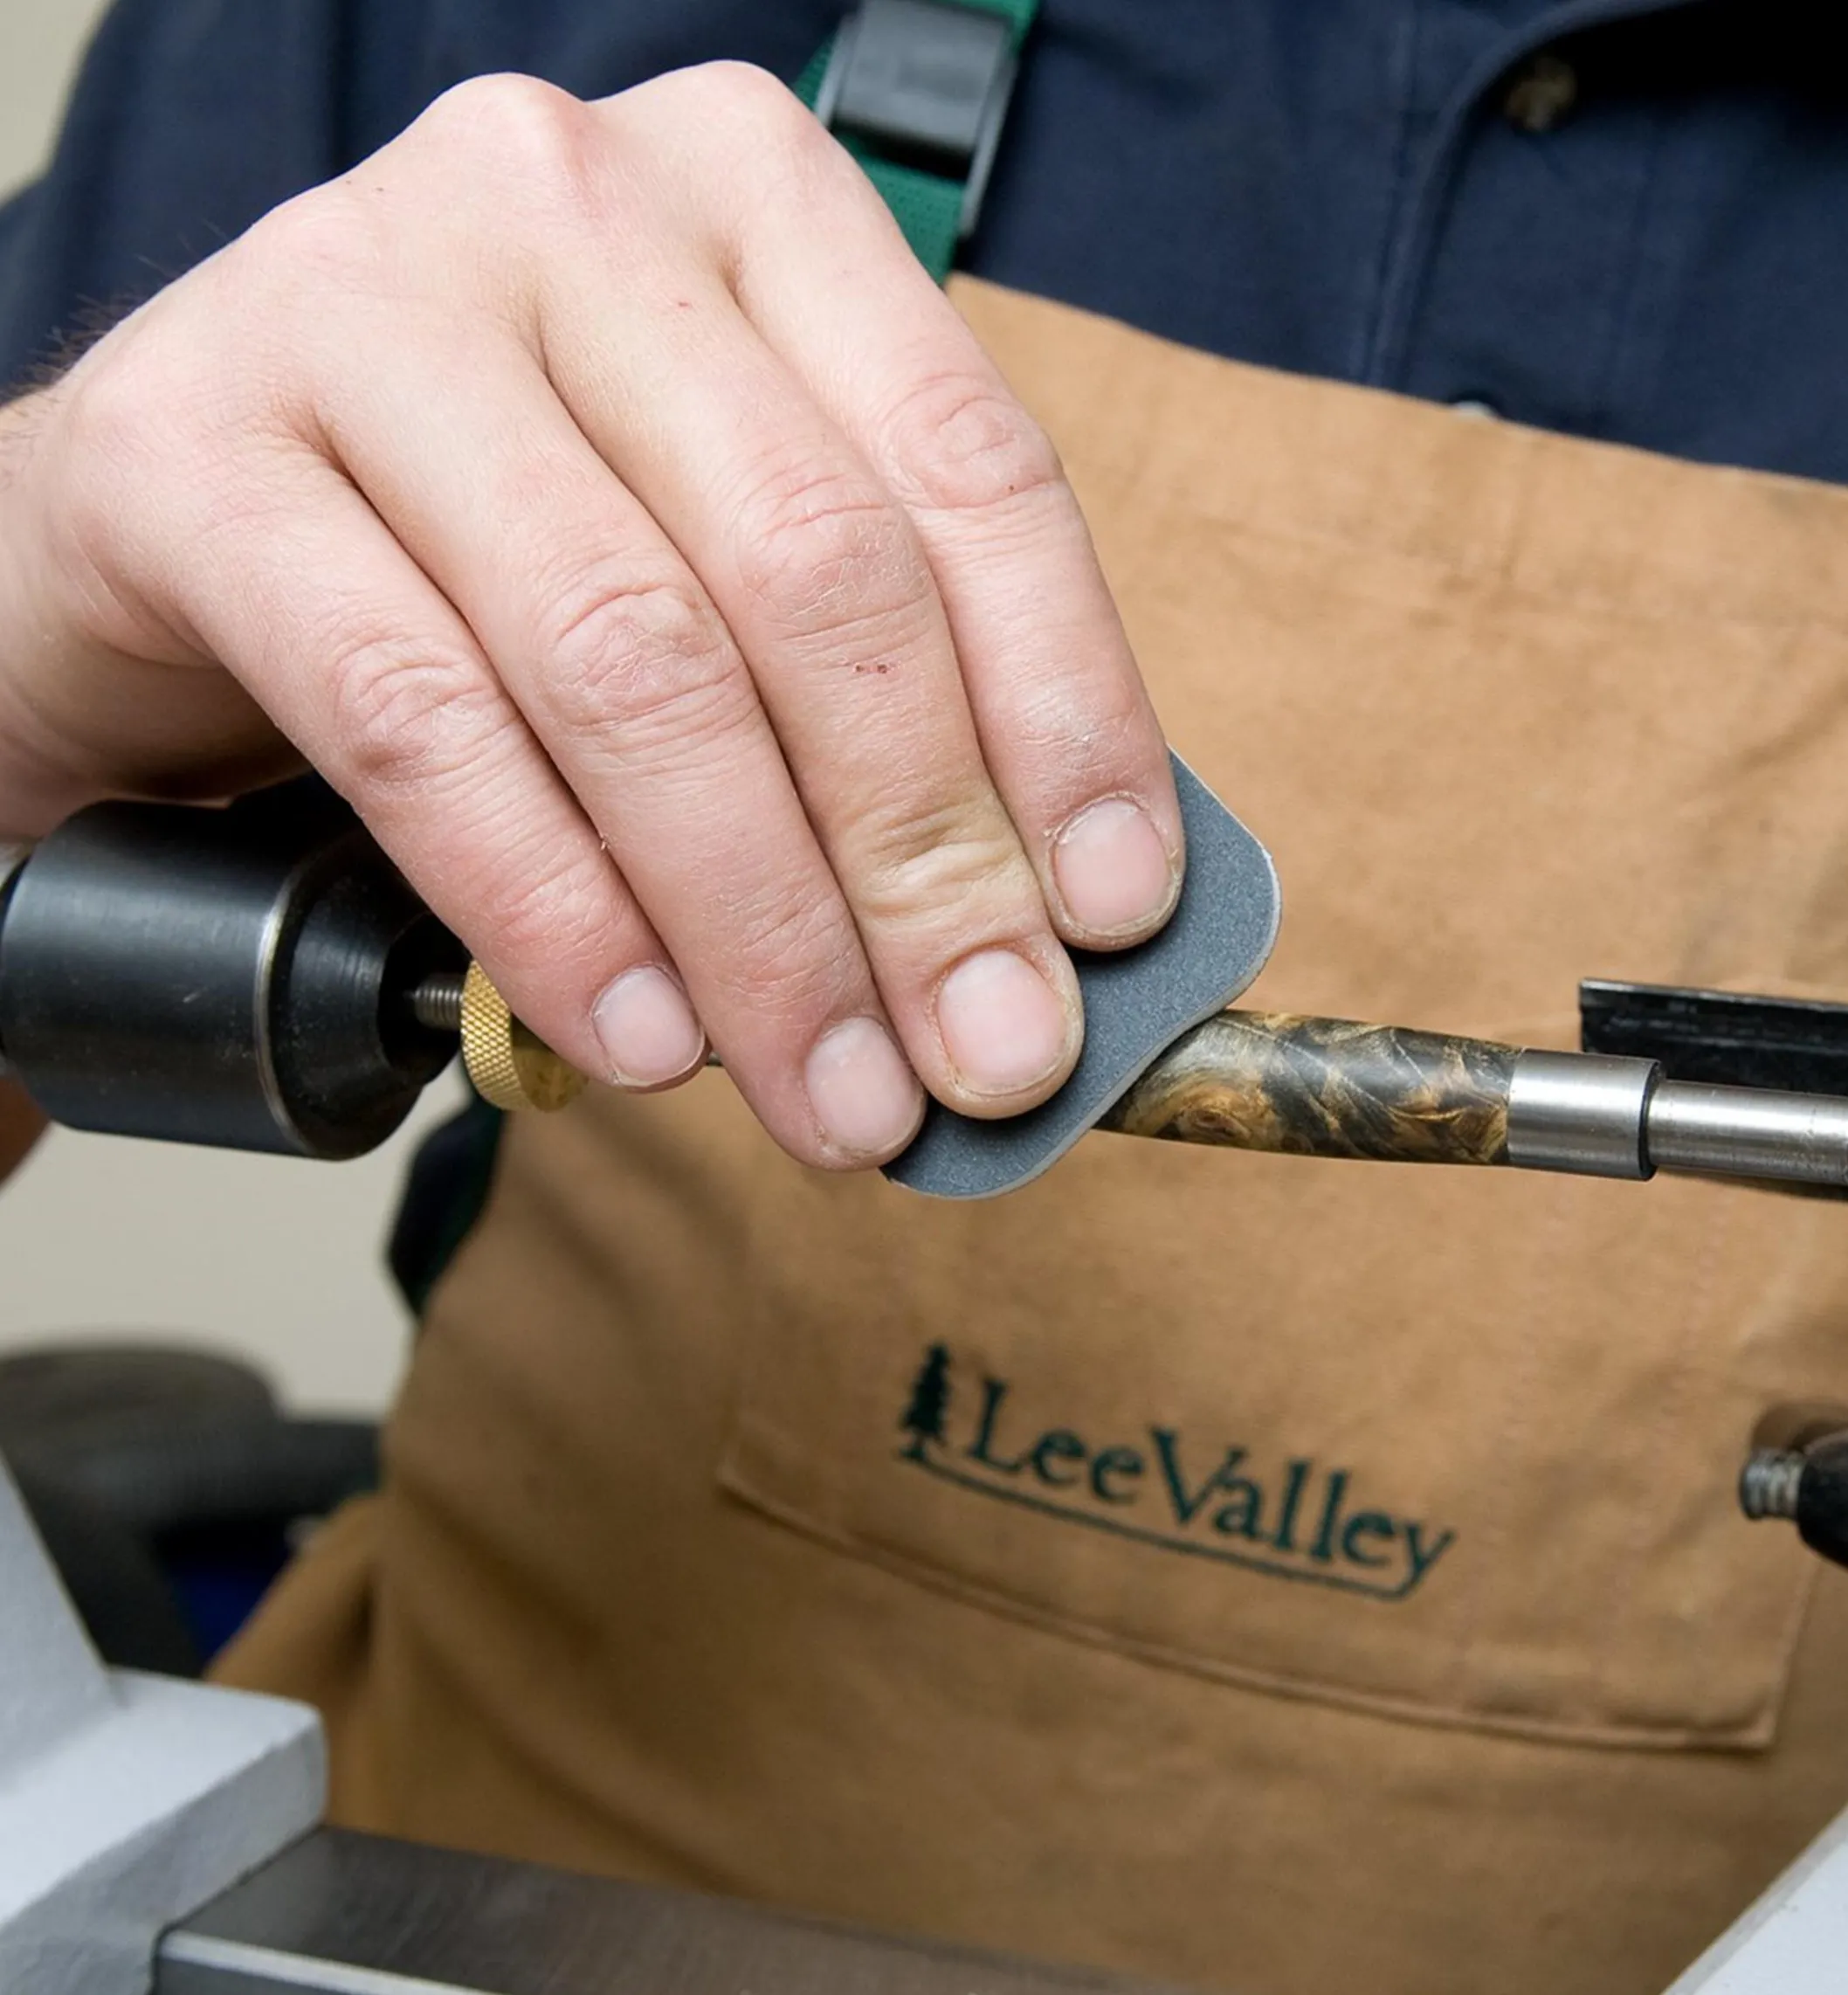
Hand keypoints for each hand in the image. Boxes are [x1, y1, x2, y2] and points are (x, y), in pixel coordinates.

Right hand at [0, 64, 1181, 1168]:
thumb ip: (869, 681)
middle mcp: (566, 204)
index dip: (1066, 714)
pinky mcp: (196, 452)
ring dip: (757, 928)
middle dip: (921, 865)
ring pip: (633, 662)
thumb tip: (1045, 917)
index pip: (970, 471)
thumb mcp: (709, 557)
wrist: (161, 529)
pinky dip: (551, 907)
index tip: (1113, 915)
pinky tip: (630, 1033)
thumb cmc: (482, 551)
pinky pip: (418, 721)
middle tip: (977, 1056)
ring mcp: (366, 305)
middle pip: (816, 577)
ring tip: (825, 1091)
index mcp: (747, 199)